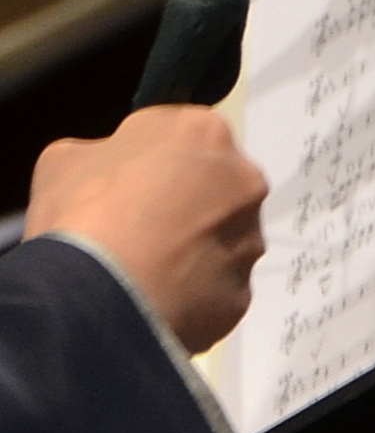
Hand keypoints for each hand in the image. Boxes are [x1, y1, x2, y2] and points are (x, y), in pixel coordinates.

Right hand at [29, 106, 268, 351]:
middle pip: (214, 187)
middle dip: (183, 204)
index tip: (127, 185)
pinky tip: (156, 299)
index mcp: (205, 132)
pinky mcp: (242, 293)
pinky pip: (216, 288)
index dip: (152, 161)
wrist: (98, 297)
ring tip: (144, 271)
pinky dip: (191, 294)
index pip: (184, 136)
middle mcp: (246, 181)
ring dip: (192, 251)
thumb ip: (104, 153)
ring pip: (222, 240)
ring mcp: (250, 240)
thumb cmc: (82, 214)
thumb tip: (117, 166)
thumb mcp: (66, 160)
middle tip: (137, 230)